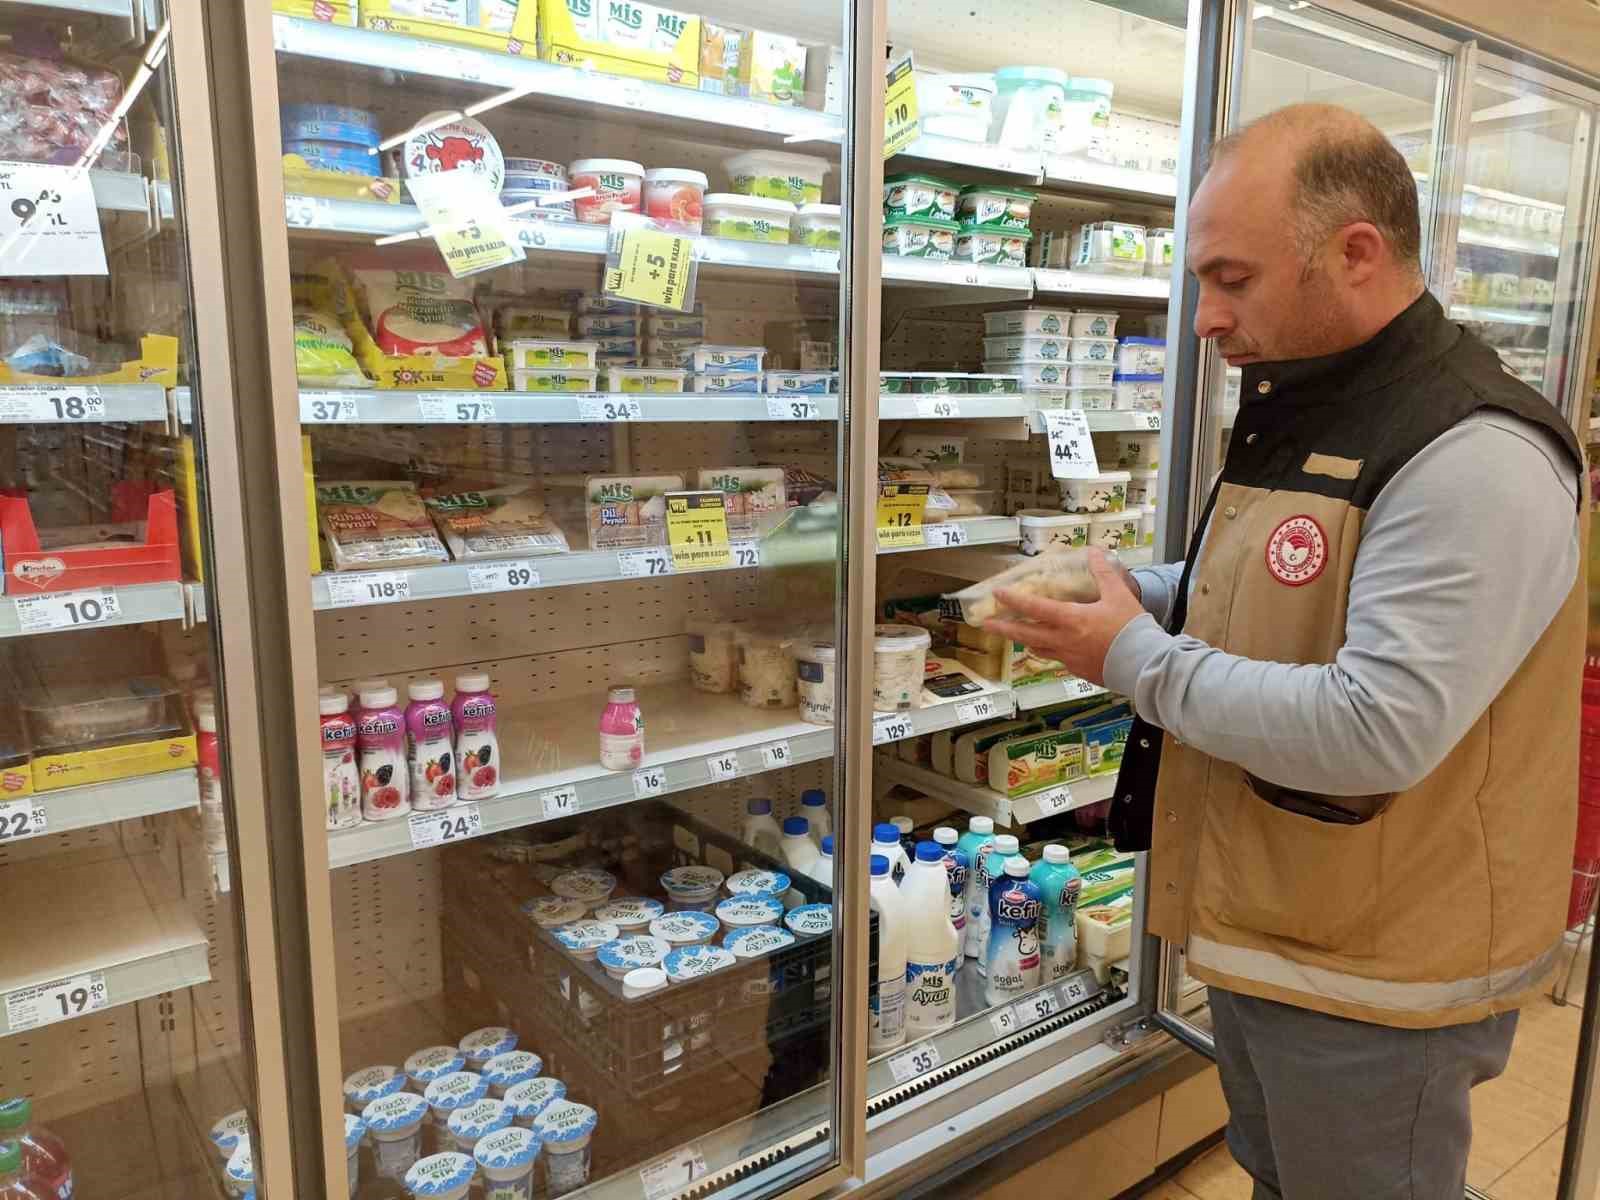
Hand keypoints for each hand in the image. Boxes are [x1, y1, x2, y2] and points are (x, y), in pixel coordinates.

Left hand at [984, 548, 1147, 686]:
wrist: (1144, 664)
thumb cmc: (1131, 629)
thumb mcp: (1119, 595)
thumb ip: (1103, 573)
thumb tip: (1094, 552)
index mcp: (1071, 620)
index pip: (1034, 608)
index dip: (1014, 600)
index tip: (997, 593)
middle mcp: (1064, 640)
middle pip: (1026, 635)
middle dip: (1004, 628)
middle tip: (986, 625)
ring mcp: (1069, 658)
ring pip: (1040, 649)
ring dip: (1027, 641)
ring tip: (1019, 638)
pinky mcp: (1079, 671)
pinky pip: (1059, 660)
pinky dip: (1052, 652)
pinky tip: (1055, 649)